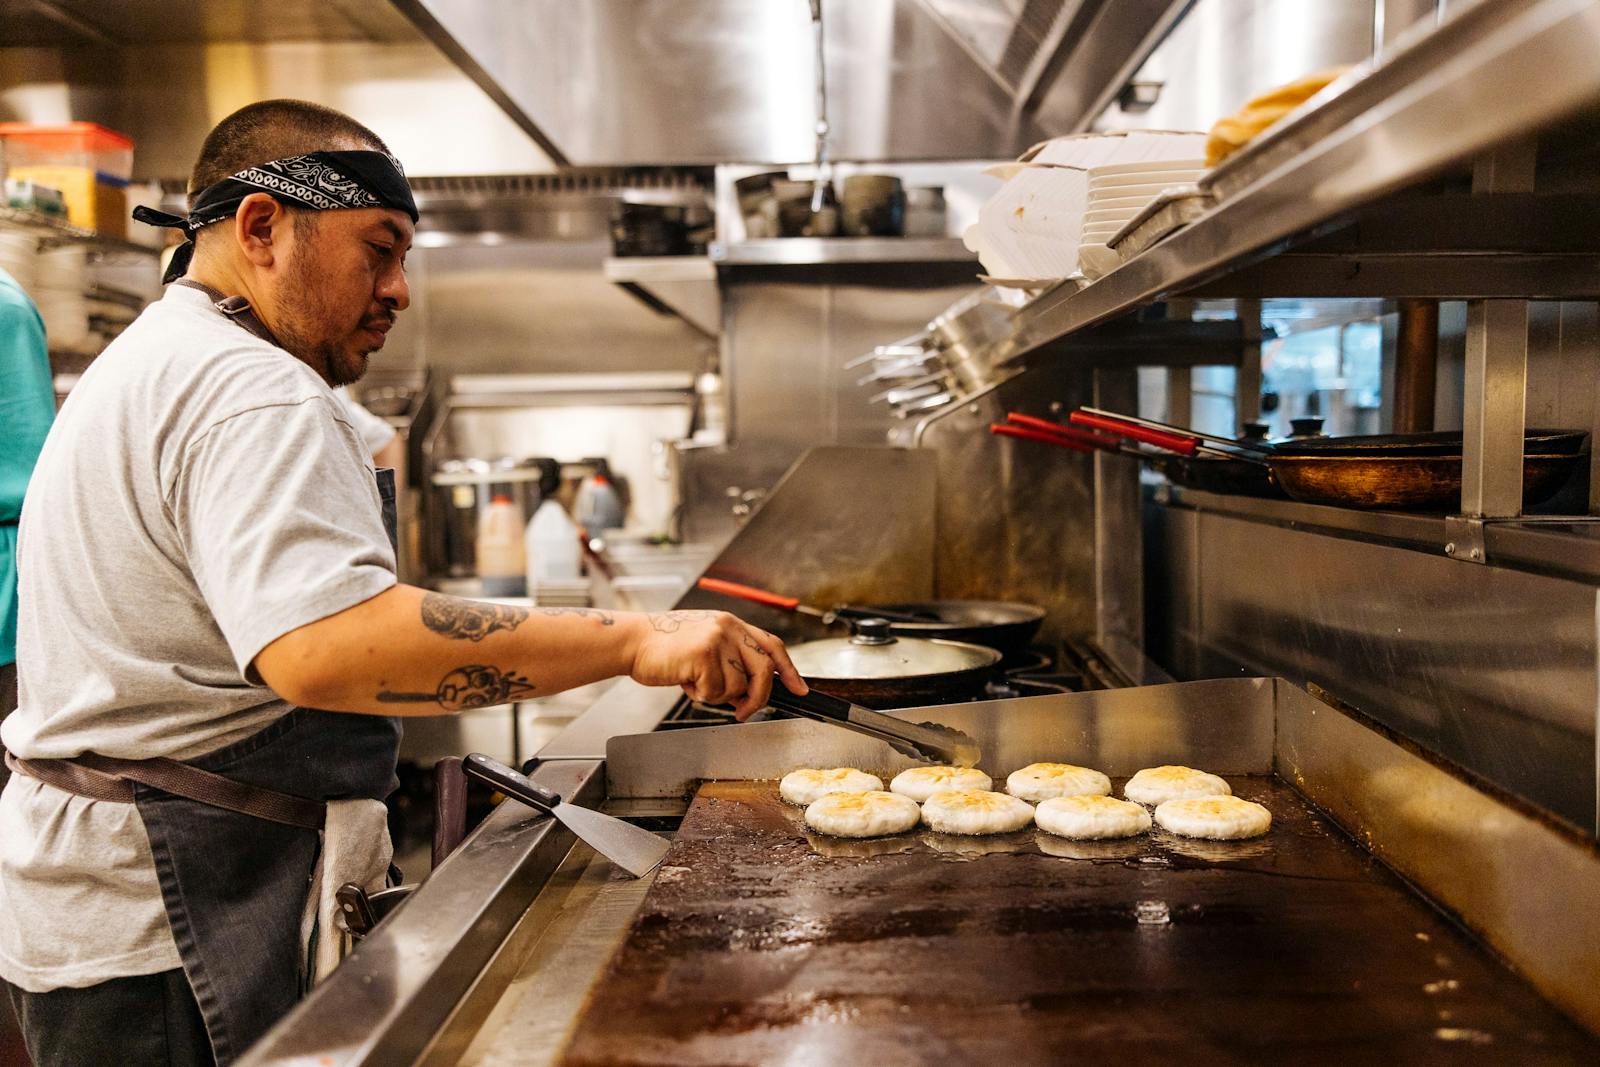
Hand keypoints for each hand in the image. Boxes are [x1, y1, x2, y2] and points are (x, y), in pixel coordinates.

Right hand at [628, 610, 806, 719]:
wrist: (633, 641)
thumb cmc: (664, 648)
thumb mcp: (704, 644)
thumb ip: (730, 659)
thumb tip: (749, 690)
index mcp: (731, 623)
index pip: (772, 645)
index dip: (789, 669)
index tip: (799, 689)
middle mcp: (728, 627)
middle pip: (764, 669)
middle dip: (758, 697)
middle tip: (743, 711)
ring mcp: (717, 639)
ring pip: (737, 685)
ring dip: (717, 695)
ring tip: (694, 681)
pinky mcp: (704, 654)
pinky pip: (715, 691)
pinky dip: (700, 695)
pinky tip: (685, 680)